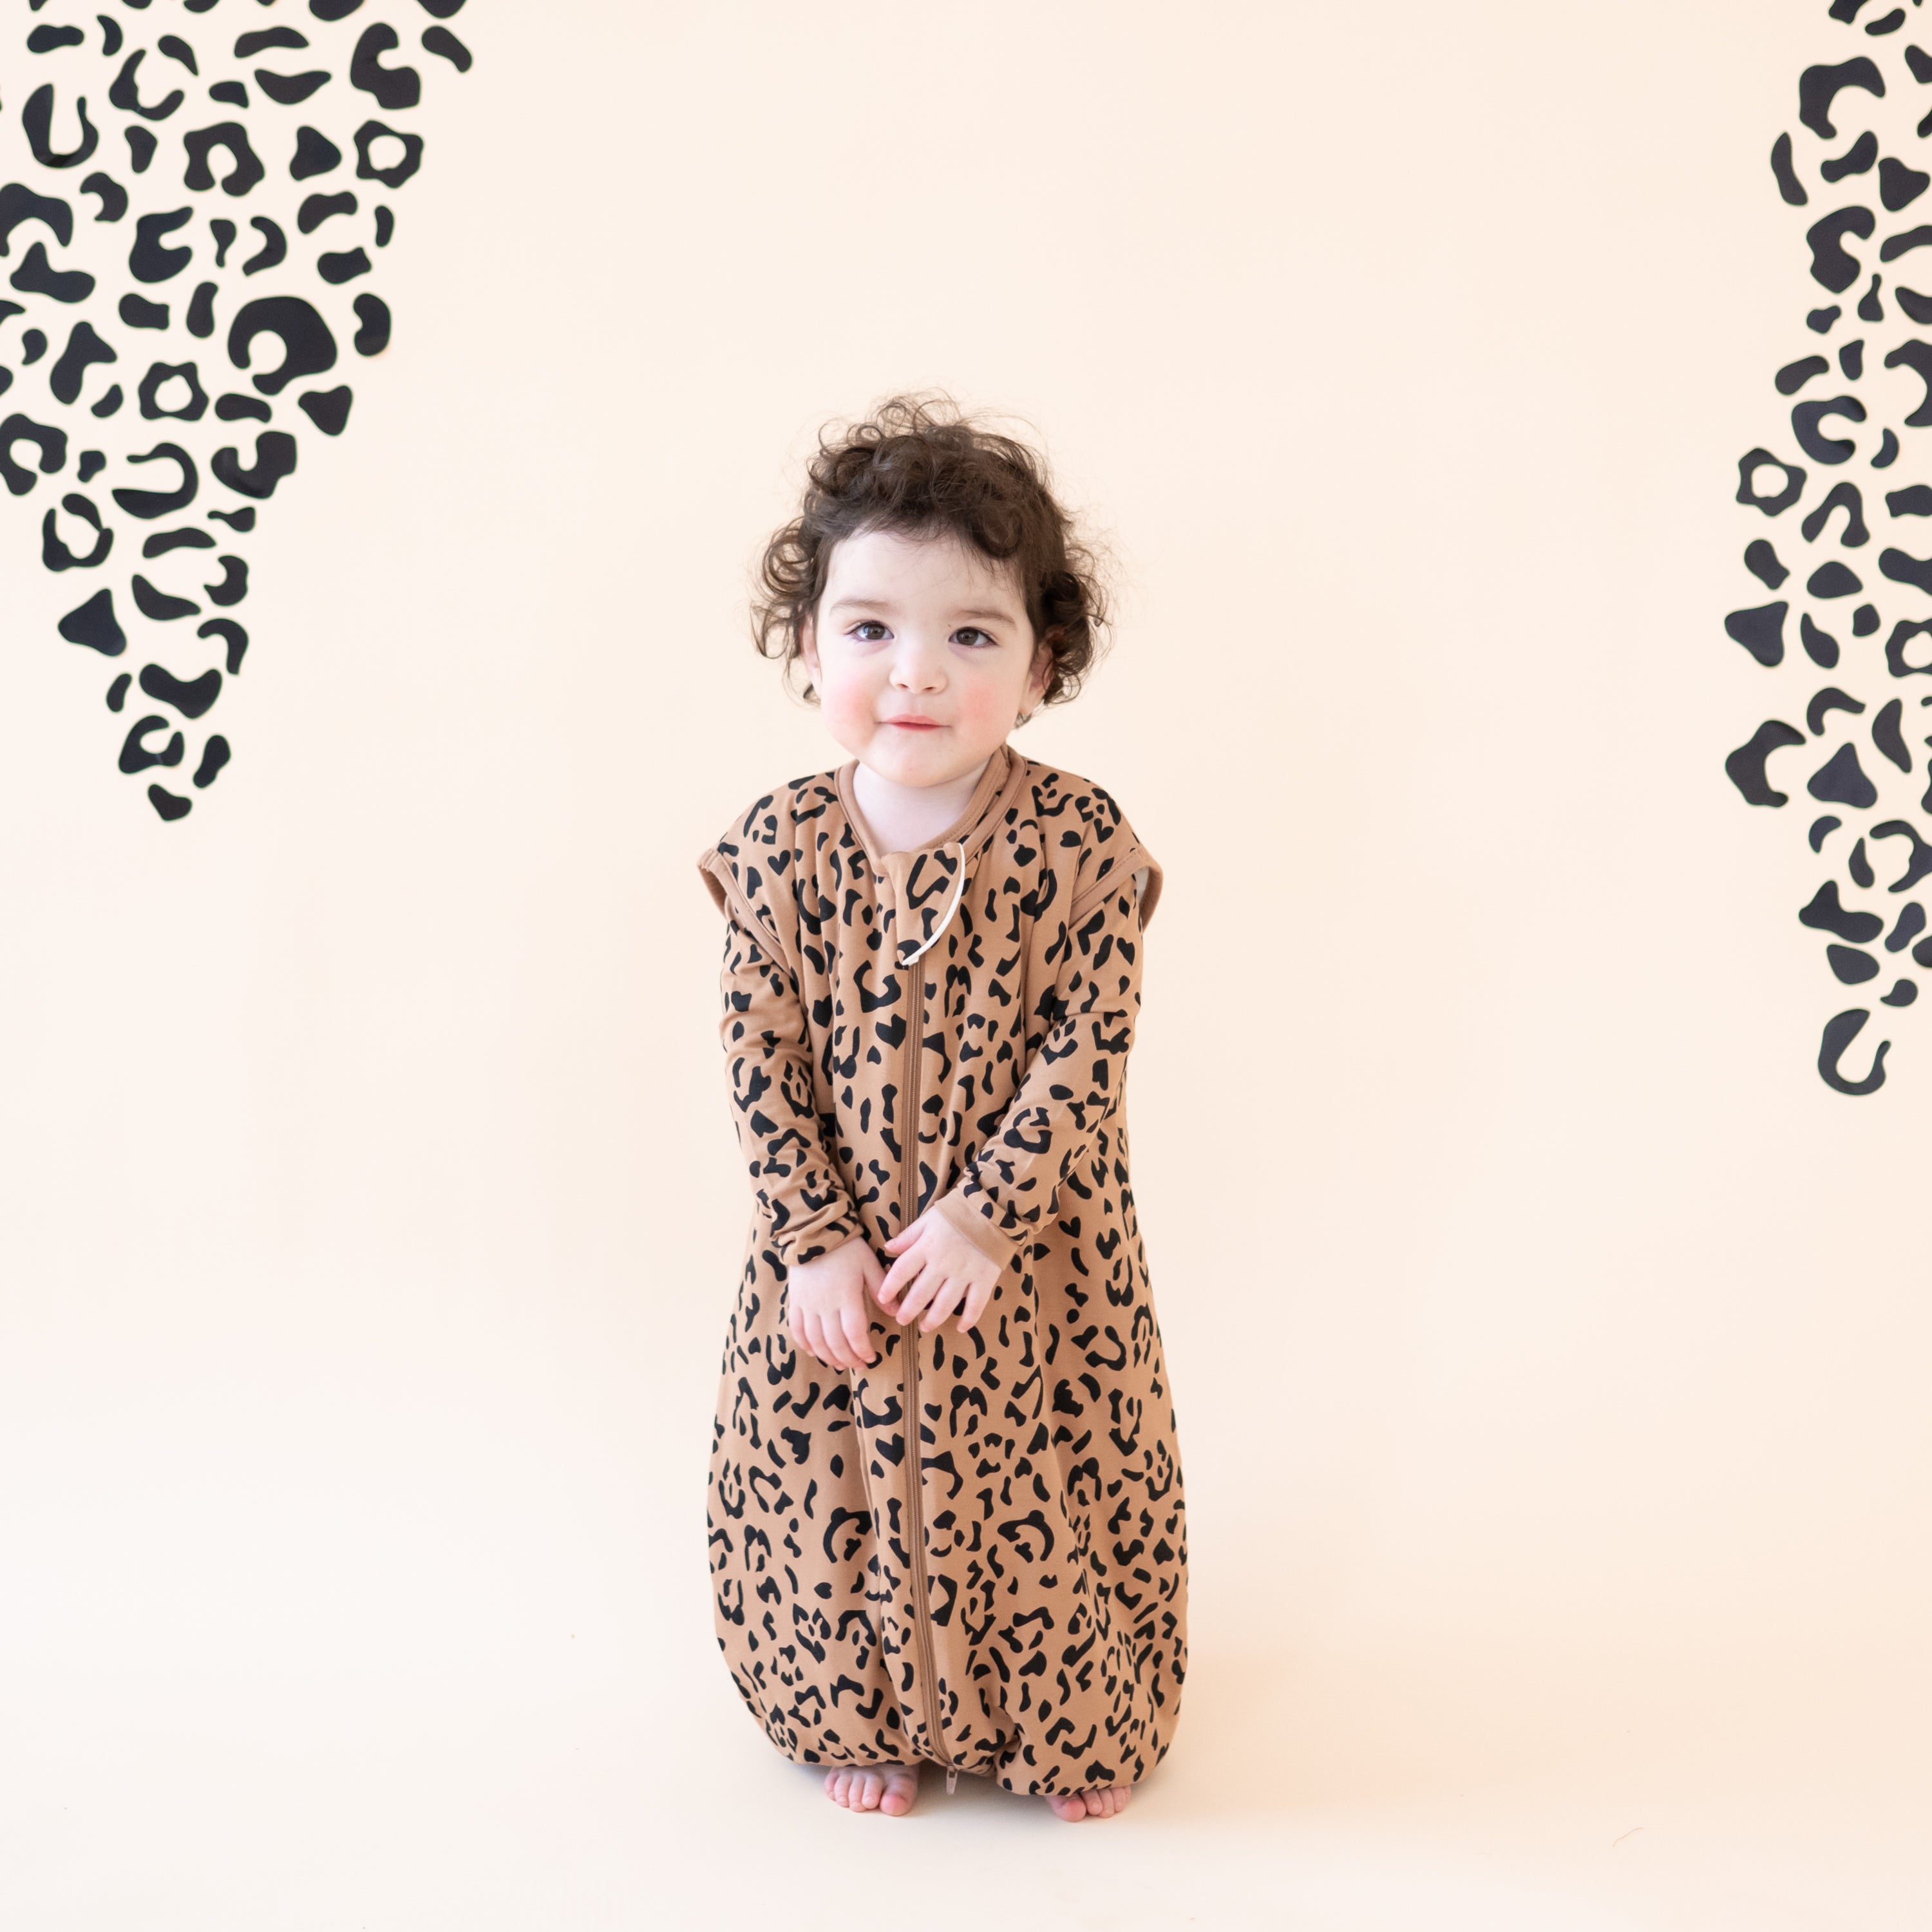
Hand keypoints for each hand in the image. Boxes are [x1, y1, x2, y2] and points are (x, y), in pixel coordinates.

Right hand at [785, 1235, 884, 1369]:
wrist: (814, 1231)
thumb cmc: (846, 1247)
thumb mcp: (869, 1264)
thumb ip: (881, 1289)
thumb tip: (896, 1312)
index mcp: (846, 1297)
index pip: (854, 1333)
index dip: (862, 1350)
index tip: (871, 1358)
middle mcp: (825, 1305)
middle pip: (835, 1342)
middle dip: (848, 1358)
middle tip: (859, 1366)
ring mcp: (808, 1305)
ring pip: (815, 1340)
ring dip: (828, 1356)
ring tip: (840, 1364)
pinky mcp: (796, 1301)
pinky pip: (796, 1328)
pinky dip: (805, 1344)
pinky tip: (814, 1352)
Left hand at [876, 1210, 1001, 1336]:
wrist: (992, 1209)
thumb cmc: (957, 1212)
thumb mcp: (928, 1219)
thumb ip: (908, 1236)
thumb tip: (887, 1247)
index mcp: (927, 1247)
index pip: (902, 1271)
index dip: (890, 1287)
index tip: (883, 1299)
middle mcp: (943, 1263)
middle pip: (921, 1294)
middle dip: (909, 1311)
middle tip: (902, 1320)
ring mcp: (965, 1273)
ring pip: (945, 1304)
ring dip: (933, 1319)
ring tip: (924, 1326)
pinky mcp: (985, 1279)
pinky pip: (976, 1304)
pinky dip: (969, 1318)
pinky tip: (961, 1328)